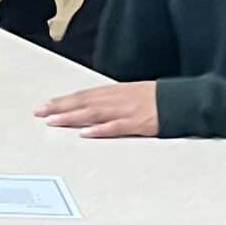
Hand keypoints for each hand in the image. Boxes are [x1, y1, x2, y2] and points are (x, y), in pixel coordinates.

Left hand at [37, 80, 159, 139]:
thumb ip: (113, 101)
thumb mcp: (133, 95)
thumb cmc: (160, 99)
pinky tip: (86, 133)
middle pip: (84, 102)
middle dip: (60, 107)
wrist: (185, 100)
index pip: (84, 95)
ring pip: (94, 112)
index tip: (46, 105)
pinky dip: (100, 129)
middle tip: (40, 112)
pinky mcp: (139, 123)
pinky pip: (117, 127)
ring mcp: (128, 110)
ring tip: (53, 121)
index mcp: (116, 92)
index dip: (63, 101)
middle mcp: (118, 98)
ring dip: (72, 117)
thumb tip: (93, 107)